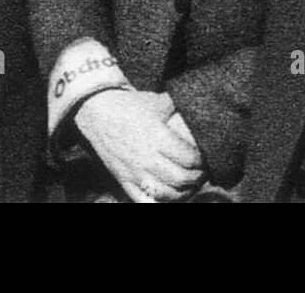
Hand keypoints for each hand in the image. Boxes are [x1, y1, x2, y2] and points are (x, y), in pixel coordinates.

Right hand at [74, 89, 203, 202]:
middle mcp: (146, 158)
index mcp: (157, 137)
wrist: (97, 114)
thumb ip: (179, 107)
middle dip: (198, 178)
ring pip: (167, 194)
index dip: (202, 161)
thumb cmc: (129, 106)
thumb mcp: (157, 101)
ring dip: (185, 193)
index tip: (207, 158)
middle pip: (181, 179)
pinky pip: (146, 202)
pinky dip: (162, 203)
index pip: (189, 158)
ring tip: (192, 185)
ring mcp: (135, 173)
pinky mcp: (125, 182)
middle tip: (204, 172)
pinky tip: (172, 196)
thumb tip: (199, 108)